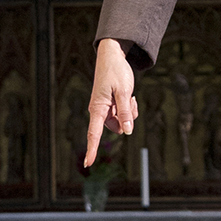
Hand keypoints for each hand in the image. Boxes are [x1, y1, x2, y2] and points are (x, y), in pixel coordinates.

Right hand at [85, 38, 136, 164]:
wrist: (112, 57)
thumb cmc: (115, 72)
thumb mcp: (124, 92)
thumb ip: (125, 112)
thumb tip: (127, 132)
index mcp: (98, 108)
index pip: (93, 133)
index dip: (91, 149)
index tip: (88, 163)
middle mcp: (99, 111)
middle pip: (115, 128)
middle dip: (126, 120)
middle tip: (131, 102)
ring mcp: (105, 108)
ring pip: (120, 122)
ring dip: (128, 113)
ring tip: (129, 96)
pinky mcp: (110, 105)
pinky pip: (122, 115)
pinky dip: (128, 108)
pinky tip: (128, 96)